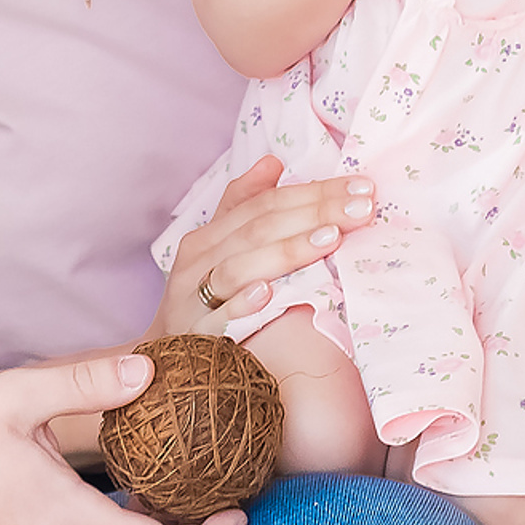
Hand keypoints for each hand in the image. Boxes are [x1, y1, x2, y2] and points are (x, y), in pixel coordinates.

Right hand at [154, 157, 374, 333]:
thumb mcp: (219, 251)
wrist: (163, 363)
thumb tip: (273, 161)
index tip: (360, 188)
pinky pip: (218, 318)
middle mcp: (198, 262)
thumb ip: (244, 206)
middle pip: (258, 228)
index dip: (313, 192)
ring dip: (286, 251)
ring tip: (329, 238)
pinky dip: (242, 302)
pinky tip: (269, 292)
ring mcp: (193, 299)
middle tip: (361, 208)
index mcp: (208, 236)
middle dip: (314, 213)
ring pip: (238, 267)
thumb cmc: (202, 301)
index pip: (266, 204)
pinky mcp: (194, 337)